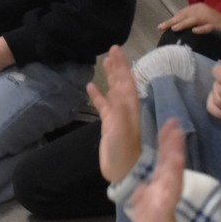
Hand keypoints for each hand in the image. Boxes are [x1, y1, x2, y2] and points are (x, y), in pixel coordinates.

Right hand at [87, 45, 141, 182]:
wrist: (123, 171)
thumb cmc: (124, 152)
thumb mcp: (121, 131)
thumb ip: (118, 112)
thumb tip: (114, 91)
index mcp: (130, 107)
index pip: (126, 80)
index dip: (122, 65)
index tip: (116, 50)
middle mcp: (125, 108)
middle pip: (121, 82)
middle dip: (117, 66)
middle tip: (112, 49)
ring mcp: (117, 116)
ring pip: (113, 91)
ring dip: (110, 77)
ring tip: (104, 62)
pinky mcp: (109, 125)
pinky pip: (103, 105)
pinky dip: (98, 95)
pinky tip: (91, 87)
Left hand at [132, 119, 185, 221]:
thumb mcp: (144, 217)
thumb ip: (145, 200)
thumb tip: (142, 187)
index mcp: (160, 192)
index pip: (163, 163)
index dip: (166, 143)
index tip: (169, 124)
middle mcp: (164, 194)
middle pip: (169, 164)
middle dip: (171, 144)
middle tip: (175, 123)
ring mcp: (164, 204)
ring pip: (170, 176)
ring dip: (173, 157)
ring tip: (176, 139)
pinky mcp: (161, 216)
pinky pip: (166, 196)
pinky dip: (170, 181)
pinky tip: (173, 169)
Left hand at [158, 4, 220, 44]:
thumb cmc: (215, 27)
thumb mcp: (200, 22)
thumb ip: (189, 23)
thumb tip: (172, 28)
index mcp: (198, 8)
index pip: (182, 13)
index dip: (172, 19)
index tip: (161, 27)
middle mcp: (203, 11)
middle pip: (185, 15)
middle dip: (173, 21)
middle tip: (162, 28)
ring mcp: (211, 18)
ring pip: (195, 20)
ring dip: (184, 24)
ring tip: (174, 29)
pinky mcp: (218, 26)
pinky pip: (208, 27)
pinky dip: (202, 29)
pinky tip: (194, 32)